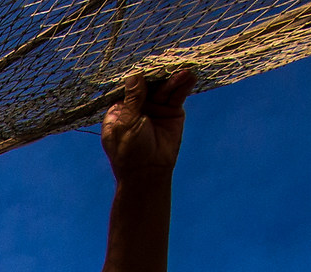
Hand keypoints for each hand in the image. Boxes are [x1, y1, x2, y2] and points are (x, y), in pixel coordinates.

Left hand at [101, 68, 192, 183]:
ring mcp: (156, 107)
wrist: (147, 172)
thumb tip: (134, 75)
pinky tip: (189, 77)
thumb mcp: (127, 123)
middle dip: (158, 73)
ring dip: (174, 78)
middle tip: (169, 60)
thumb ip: (133, 99)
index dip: (138, 75)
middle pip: (149, 84)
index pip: (130, 87)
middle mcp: (138, 105)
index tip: (146, 62)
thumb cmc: (129, 151)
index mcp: (121, 109)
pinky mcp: (171, 111)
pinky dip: (183, 86)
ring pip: (164, 88)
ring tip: (184, 70)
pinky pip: (177, 95)